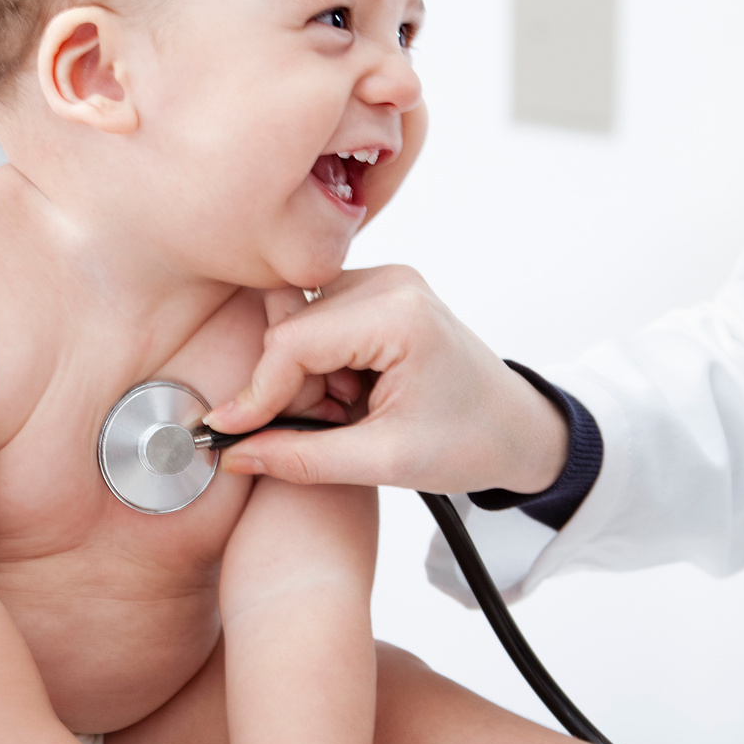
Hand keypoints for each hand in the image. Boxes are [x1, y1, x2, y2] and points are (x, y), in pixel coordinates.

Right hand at [206, 266, 568, 494]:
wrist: (517, 428)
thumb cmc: (471, 442)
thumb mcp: (385, 462)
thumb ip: (303, 458)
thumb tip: (235, 453)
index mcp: (400, 315)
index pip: (294, 343)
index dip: (256, 393)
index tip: (225, 432)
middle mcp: (392, 282)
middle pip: (292, 330)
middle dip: (290, 389)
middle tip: (324, 431)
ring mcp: (386, 280)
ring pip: (300, 326)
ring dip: (305, 378)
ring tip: (348, 415)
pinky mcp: (380, 291)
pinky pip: (318, 322)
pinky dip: (320, 365)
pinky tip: (351, 396)